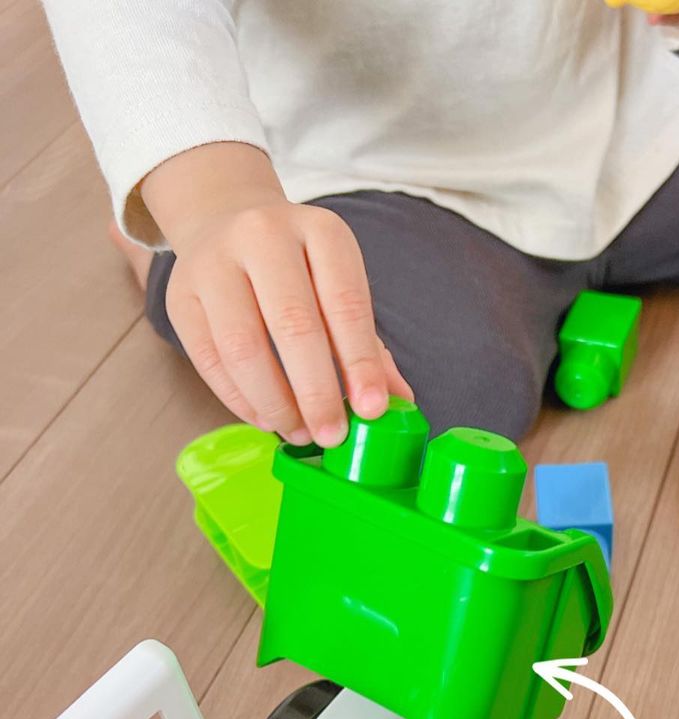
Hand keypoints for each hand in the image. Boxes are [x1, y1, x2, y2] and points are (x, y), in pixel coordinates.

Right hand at [143, 143, 410, 446]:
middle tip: (333, 435)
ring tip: (299, 432)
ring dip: (275, 402)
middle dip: (316, 391)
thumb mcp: (340, 290)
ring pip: (242, 346)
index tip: (372, 410)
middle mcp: (263, 235)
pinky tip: (267, 420)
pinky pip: (209, 360)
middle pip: (292, 325)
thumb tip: (399, 402)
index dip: (360, 363)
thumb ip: (369, 346)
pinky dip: (241, 400)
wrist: (226, 223)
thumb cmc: (299, 272)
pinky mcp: (179, 295)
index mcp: (320, 231)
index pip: (344, 303)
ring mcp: (214, 262)